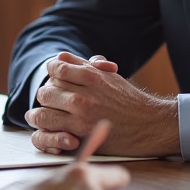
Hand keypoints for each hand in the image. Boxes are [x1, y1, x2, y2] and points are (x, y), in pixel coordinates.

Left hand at [26, 52, 178, 156]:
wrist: (149, 125)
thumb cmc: (129, 100)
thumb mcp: (109, 76)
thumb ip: (84, 65)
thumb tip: (60, 57)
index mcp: (92, 75)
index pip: (56, 68)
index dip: (52, 73)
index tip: (54, 79)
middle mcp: (85, 93)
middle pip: (47, 89)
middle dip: (47, 94)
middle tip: (52, 101)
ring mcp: (81, 114)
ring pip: (43, 109)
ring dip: (40, 113)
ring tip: (45, 115)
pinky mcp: (81, 133)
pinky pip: (49, 128)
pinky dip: (45, 129)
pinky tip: (49, 129)